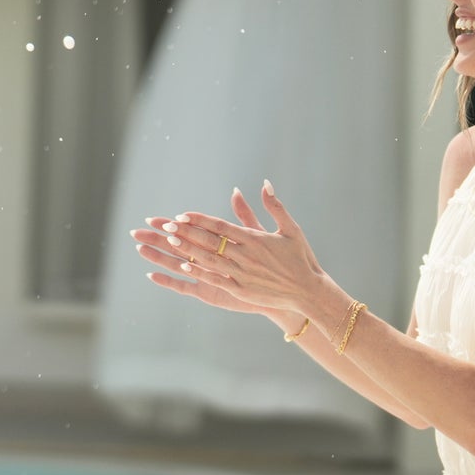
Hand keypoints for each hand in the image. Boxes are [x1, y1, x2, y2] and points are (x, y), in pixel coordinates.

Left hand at [158, 181, 329, 316]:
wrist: (307, 291)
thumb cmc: (300, 258)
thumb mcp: (290, 229)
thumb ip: (274, 206)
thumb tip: (265, 183)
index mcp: (255, 239)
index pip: (221, 226)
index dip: (200, 220)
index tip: (182, 214)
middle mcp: (246, 255)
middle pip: (210, 241)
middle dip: (187, 232)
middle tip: (166, 225)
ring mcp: (242, 274)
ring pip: (209, 260)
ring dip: (188, 250)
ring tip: (170, 241)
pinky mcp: (241, 290)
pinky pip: (216, 280)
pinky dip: (200, 273)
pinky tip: (184, 266)